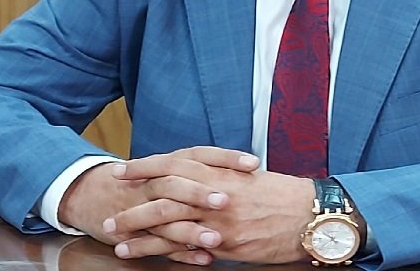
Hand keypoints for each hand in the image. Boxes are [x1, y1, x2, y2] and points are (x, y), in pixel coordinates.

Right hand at [58, 147, 259, 263]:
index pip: (199, 154)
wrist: (92, 194)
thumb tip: (248, 172)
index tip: (253, 163)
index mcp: (169, 163)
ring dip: (192, 229)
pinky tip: (204, 259)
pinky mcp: (136, 233)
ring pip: (167, 217)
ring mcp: (143, 208)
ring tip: (217, 238)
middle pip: (178, 183)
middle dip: (201, 192)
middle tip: (227, 200)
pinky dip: (182, 253)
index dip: (226, 158)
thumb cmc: (142, 180)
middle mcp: (155, 183)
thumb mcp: (170, 168)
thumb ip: (203, 169)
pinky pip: (160, 245)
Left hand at [106, 150, 315, 264]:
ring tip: (116, 240)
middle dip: (133, 206)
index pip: (175, 164)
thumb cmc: (284, 195)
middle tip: (109, 214)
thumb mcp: (250, 178)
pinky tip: (146, 256)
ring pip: (169, 225)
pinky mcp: (226, 244)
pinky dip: (162, 252)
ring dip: (139, 233)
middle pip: (163, 197)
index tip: (123, 171)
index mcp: (221, 172)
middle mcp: (215, 194)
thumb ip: (222, 177)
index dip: (146, 167)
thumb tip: (200, 178)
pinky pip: (187, 248)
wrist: (311, 214)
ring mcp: (219, 220)